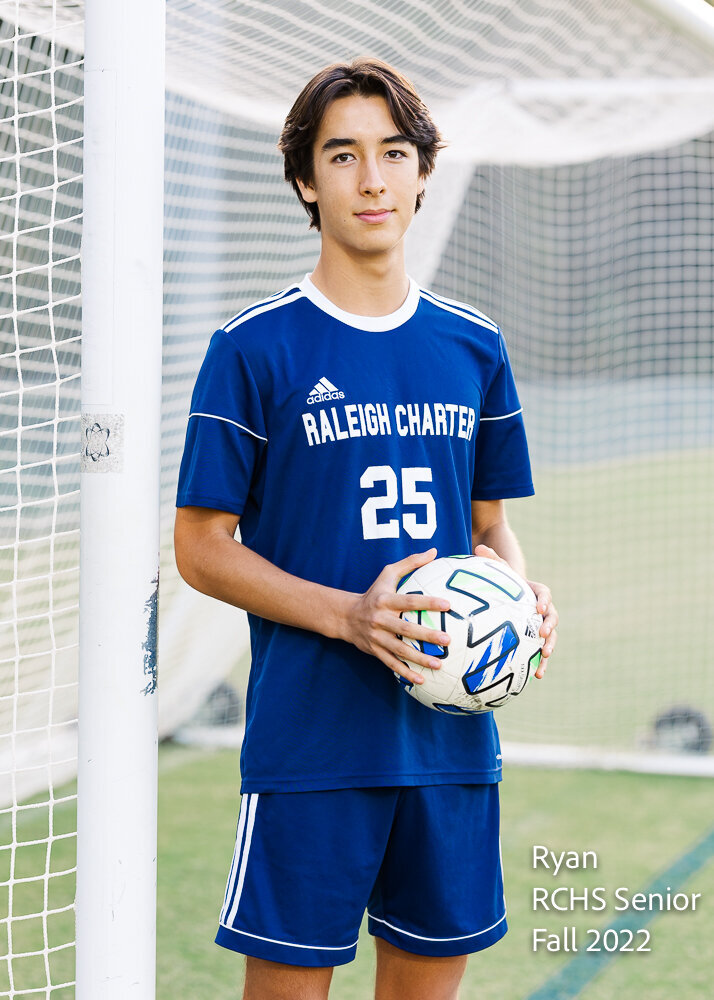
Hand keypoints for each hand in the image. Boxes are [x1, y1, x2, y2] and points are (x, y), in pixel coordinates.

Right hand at [342, 548, 451, 685]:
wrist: (345, 617)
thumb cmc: (374, 593)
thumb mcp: (387, 574)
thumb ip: (410, 563)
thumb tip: (434, 551)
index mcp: (385, 600)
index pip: (408, 601)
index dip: (427, 602)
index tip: (447, 604)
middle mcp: (380, 619)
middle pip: (405, 629)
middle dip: (426, 635)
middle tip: (447, 640)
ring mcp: (376, 637)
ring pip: (399, 650)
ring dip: (419, 658)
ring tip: (439, 664)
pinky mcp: (375, 651)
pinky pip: (391, 664)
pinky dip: (405, 673)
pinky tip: (421, 680)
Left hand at [473, 544, 557, 678]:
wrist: (511, 597)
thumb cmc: (504, 583)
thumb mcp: (499, 570)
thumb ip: (492, 560)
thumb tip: (478, 547)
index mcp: (537, 592)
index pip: (545, 594)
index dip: (544, 600)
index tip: (539, 607)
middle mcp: (544, 610)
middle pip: (552, 618)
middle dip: (549, 627)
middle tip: (543, 634)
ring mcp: (542, 626)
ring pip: (551, 638)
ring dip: (549, 649)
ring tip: (543, 659)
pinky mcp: (536, 640)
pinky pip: (541, 652)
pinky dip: (541, 663)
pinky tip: (536, 676)